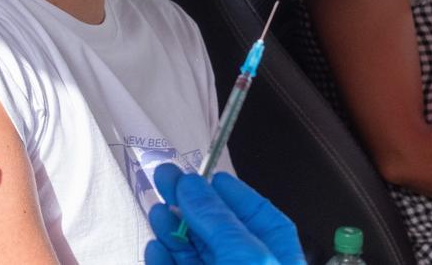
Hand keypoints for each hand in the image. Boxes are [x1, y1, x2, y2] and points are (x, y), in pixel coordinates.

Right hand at [145, 163, 304, 264]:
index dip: (231, 192)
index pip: (258, 215)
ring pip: (194, 250)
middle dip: (190, 202)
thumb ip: (218, 221)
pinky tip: (156, 247)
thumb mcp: (246, 257)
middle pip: (218, 228)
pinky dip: (163, 259)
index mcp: (276, 254)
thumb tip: (193, 185)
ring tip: (157, 210)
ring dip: (173, 229)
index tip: (207, 175)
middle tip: (165, 177)